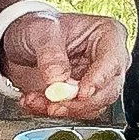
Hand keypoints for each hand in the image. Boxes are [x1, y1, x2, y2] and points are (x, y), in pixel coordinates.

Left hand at [1, 11, 128, 118]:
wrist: (25, 42)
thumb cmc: (41, 27)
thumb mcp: (42, 31)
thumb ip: (50, 54)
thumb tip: (58, 79)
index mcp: (108, 35)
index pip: (113, 61)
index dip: (99, 79)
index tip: (82, 93)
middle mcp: (108, 61)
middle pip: (109, 90)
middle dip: (80, 102)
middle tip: (55, 103)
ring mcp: (98, 81)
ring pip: (93, 106)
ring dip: (64, 109)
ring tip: (36, 99)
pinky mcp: (83, 98)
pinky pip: (76, 112)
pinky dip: (53, 111)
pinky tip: (35, 101)